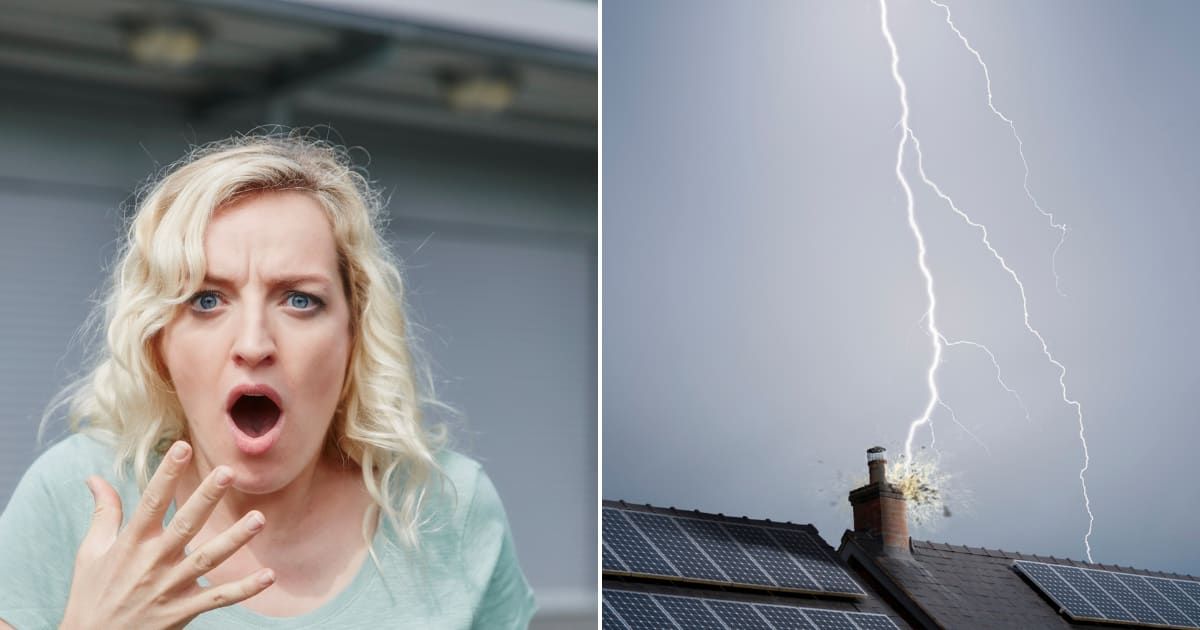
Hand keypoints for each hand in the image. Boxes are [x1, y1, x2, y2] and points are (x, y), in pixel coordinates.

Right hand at [60, 441, 274, 629]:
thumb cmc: (92, 594)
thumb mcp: (91, 552)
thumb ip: (104, 513)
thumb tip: (95, 478)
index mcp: (131, 543)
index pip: (151, 502)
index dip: (167, 474)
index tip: (182, 447)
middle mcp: (153, 562)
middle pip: (185, 525)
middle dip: (206, 498)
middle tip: (228, 472)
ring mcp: (170, 588)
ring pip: (208, 560)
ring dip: (235, 540)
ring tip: (259, 518)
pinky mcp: (182, 611)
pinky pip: (218, 599)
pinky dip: (244, 590)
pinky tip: (269, 575)